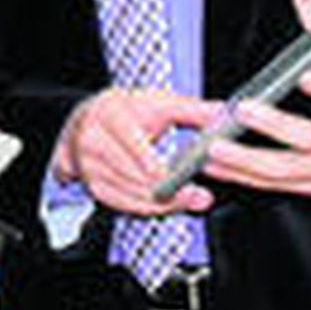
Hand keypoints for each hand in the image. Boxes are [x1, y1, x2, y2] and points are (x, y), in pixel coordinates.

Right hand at [55, 87, 218, 215]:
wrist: (86, 123)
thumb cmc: (128, 112)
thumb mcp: (156, 102)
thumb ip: (192, 109)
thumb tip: (224, 114)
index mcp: (110, 114)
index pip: (129, 140)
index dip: (149, 160)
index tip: (172, 175)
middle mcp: (94, 141)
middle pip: (132, 174)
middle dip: (168, 189)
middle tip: (199, 195)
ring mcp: (91, 167)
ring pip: (131, 194)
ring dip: (165, 202)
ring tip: (193, 199)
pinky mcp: (94, 187)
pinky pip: (126, 205)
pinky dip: (151, 208)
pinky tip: (172, 205)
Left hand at [205, 0, 310, 200]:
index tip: (308, 74)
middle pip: (310, 138)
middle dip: (276, 125)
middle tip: (245, 110)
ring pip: (284, 168)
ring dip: (245, 159)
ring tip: (214, 146)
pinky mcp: (309, 188)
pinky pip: (271, 183)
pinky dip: (240, 175)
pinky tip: (214, 164)